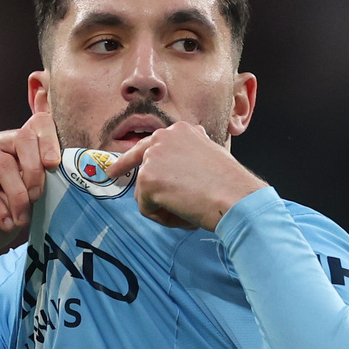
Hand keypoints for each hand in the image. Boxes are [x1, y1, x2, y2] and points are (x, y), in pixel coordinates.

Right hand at [0, 112, 60, 273]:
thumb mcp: (24, 202)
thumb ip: (36, 182)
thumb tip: (52, 168)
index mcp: (11, 145)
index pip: (36, 125)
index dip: (50, 139)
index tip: (55, 164)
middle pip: (23, 138)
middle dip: (35, 171)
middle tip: (37, 198)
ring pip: (3, 162)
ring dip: (17, 194)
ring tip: (20, 218)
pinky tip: (4, 221)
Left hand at [104, 122, 266, 231]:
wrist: (235, 197)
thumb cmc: (229, 183)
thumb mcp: (210, 155)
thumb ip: (189, 154)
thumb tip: (176, 164)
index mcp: (179, 131)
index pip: (148, 143)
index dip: (129, 158)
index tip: (113, 168)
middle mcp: (162, 137)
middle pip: (140, 165)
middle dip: (132, 175)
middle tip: (118, 179)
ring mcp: (152, 158)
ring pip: (144, 191)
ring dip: (162, 206)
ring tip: (188, 209)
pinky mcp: (146, 181)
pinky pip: (146, 208)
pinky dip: (162, 217)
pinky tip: (182, 215)